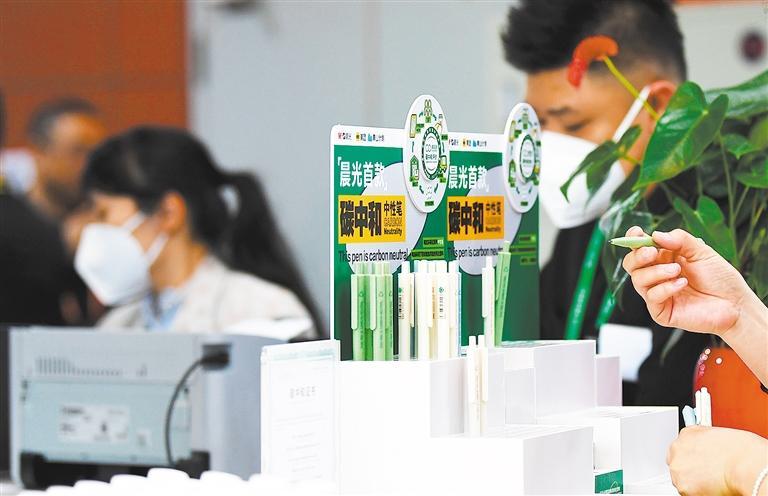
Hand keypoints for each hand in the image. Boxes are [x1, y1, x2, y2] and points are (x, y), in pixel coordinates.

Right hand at [621, 227, 752, 335]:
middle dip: (638, 256)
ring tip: (677, 270)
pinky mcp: (661, 311)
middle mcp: (657, 275)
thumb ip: (680, 240)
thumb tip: (656, 235)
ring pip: (638, 280)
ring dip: (655, 272)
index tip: (637, 233)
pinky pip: (652, 297)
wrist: (736, 304)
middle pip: (630, 264)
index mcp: (663, 258)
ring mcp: (657, 293)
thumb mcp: (702, 251)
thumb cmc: (720, 278)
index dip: (633, 240)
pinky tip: (682, 284)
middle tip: (652, 252)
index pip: (639, 248)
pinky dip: (665, 288)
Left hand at [668, 426, 767, 495]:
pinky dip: (698, 492)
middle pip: (678, 464)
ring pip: (681, 479)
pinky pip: (687, 492)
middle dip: (690, 470)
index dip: (691, 458)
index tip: (698, 463)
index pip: (680, 449)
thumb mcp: (715, 436)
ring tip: (713, 480)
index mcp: (685, 435)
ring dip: (693, 482)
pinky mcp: (683, 486)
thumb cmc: (738, 450)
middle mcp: (676, 450)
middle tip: (707, 474)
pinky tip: (712, 486)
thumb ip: (702, 443)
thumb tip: (703, 449)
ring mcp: (678, 468)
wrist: (744, 463)